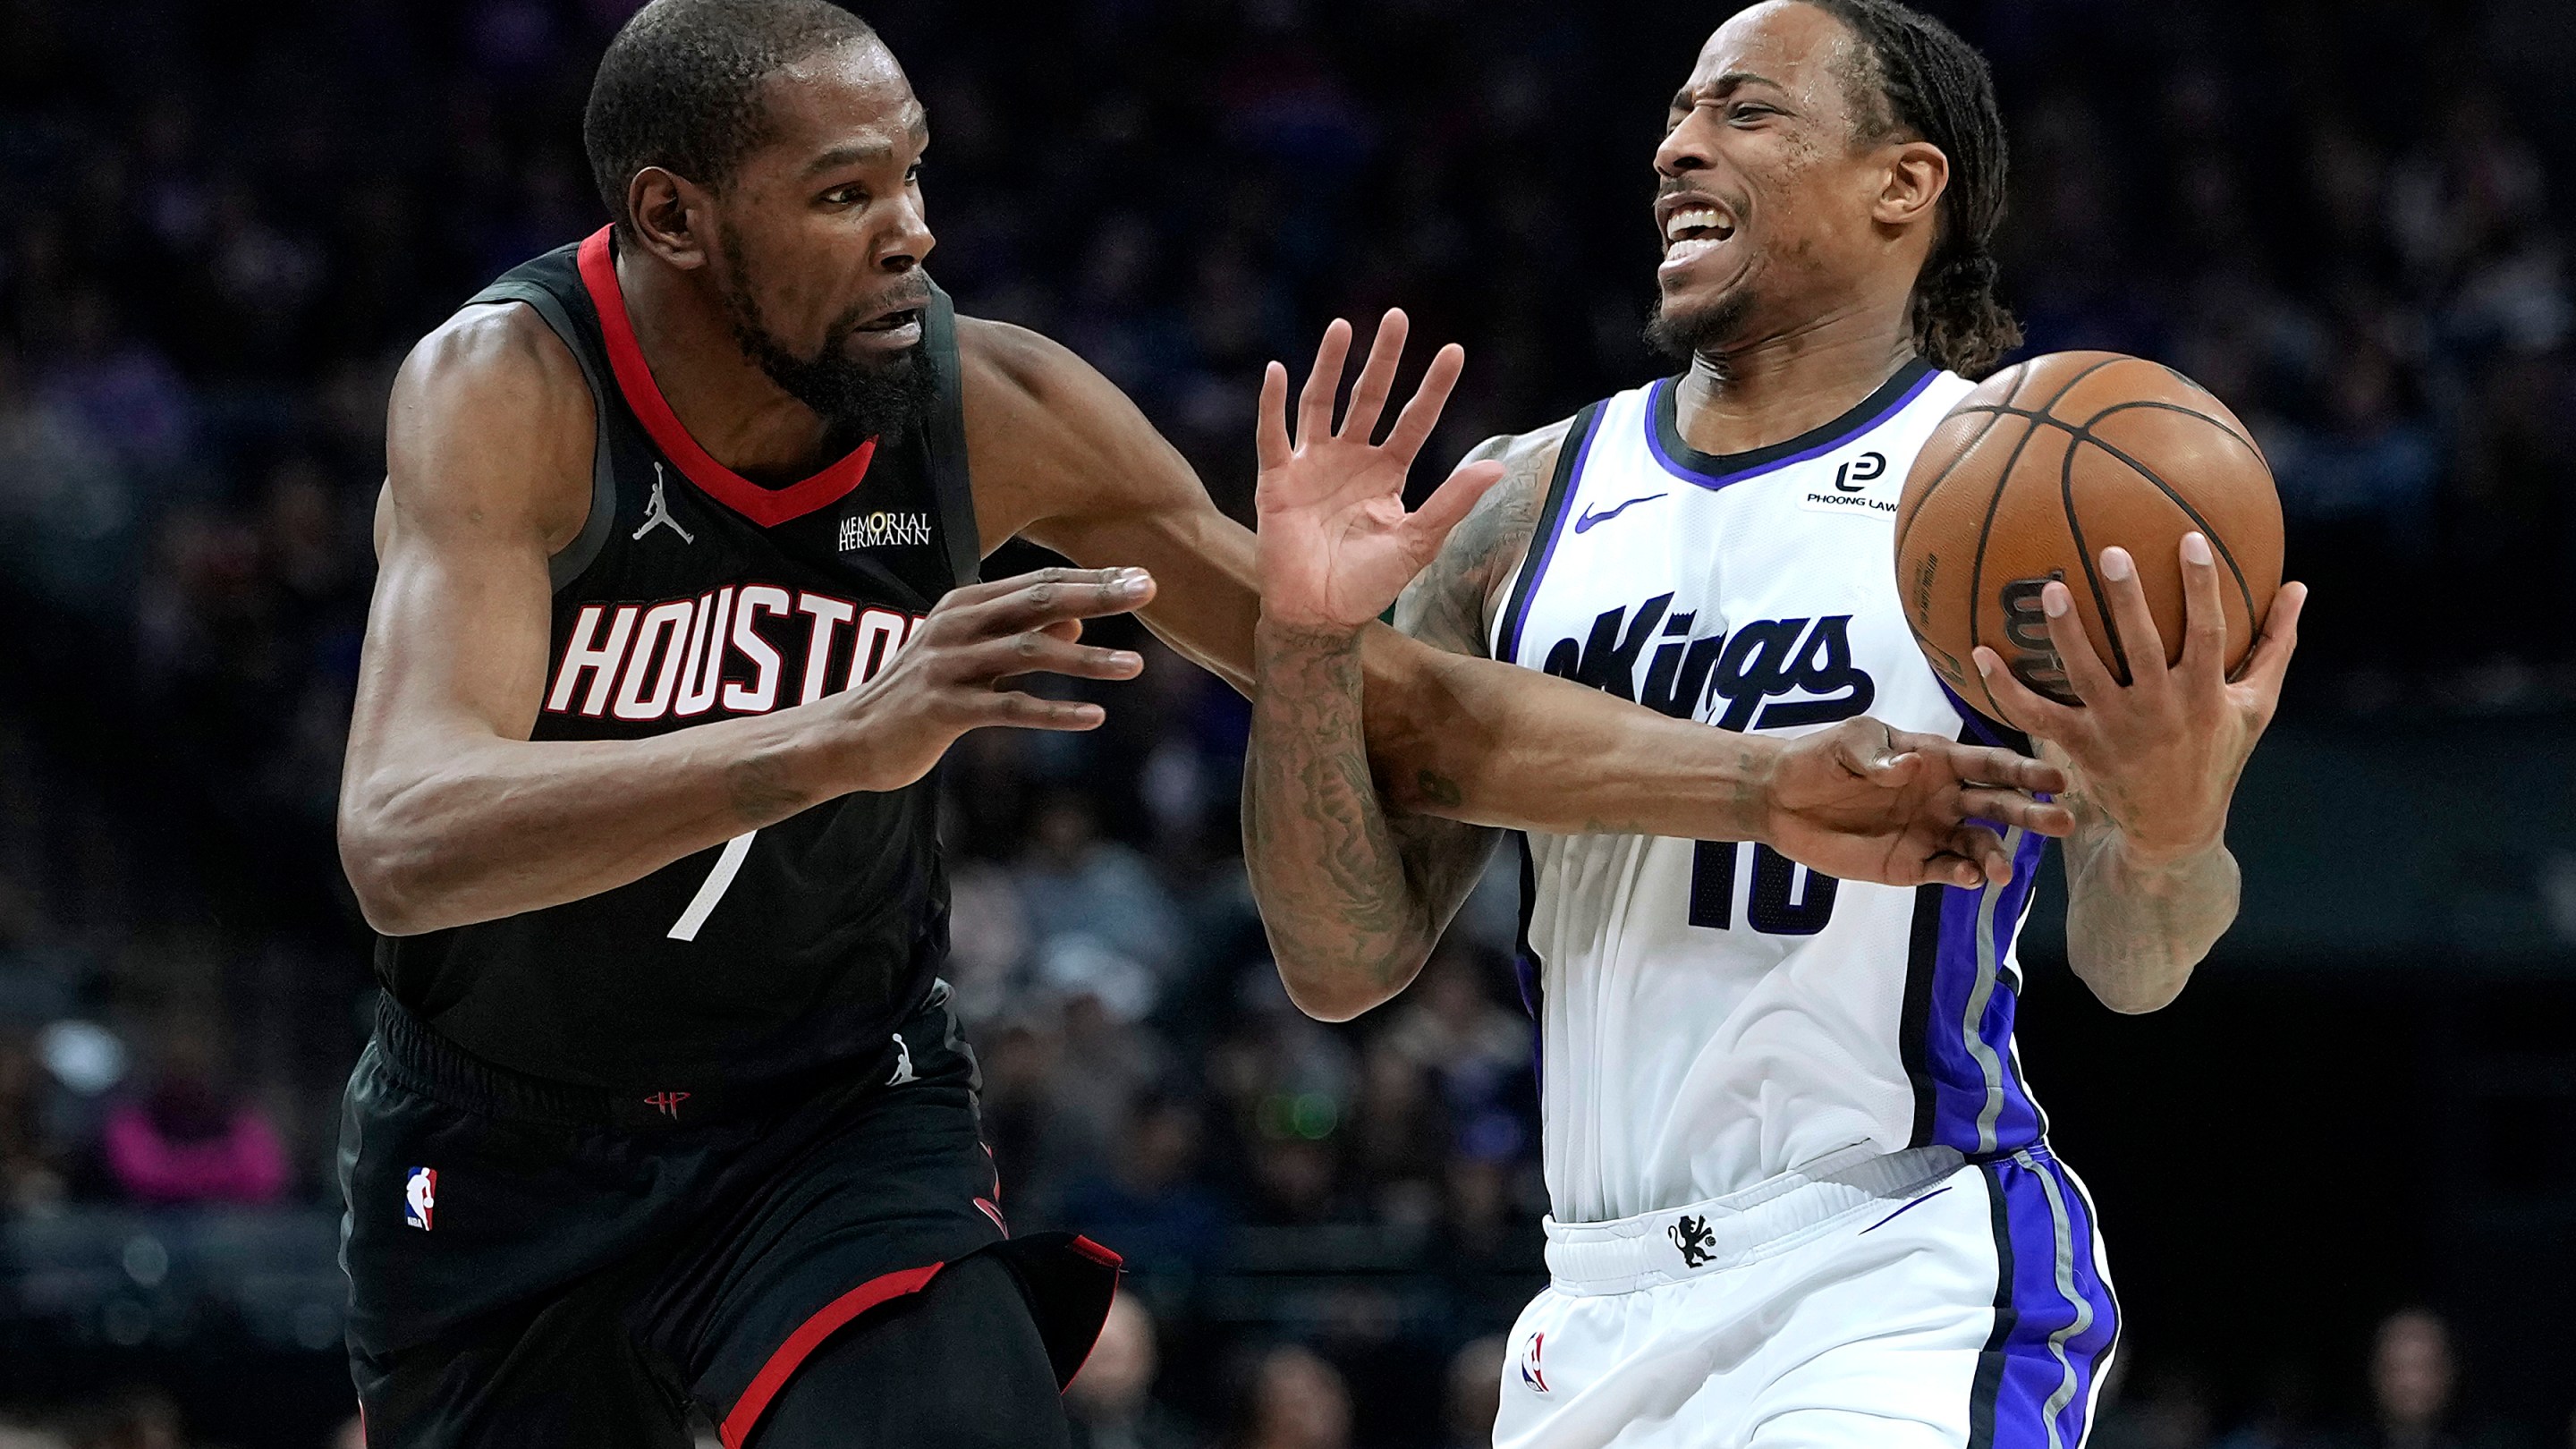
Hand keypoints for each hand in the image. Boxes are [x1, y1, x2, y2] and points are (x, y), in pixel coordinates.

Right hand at [839, 567, 1155, 791]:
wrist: (852, 737)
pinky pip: (1008, 707)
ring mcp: (948, 666)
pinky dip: (1054, 712)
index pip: (1039, 582)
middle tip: (1147, 591)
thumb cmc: (921, 696)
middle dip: (1097, 597)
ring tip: (1135, 667)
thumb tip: (1077, 625)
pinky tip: (1094, 717)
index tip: (1141, 577)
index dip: (1091, 579)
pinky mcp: (943, 709)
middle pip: (1039, 602)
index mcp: (966, 605)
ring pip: (1030, 653)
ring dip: (1087, 660)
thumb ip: (1020, 637)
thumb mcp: (972, 658)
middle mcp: (957, 625)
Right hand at [1254, 310, 1507, 631]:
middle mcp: (1350, 459)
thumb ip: (1452, 502)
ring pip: (1321, 403)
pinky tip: (1278, 371)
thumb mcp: (1418, 541)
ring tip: (1343, 328)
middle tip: (1397, 318)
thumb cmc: (1368, 584)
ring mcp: (1313, 466)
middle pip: (1368, 397)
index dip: (1432, 388)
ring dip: (1330, 366)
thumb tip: (1497, 468)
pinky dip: (1273, 404)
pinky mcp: (1277, 480)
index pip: (1414, 420)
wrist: (1320, 616)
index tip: (1453, 351)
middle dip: (1383, 359)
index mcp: (1387, 473)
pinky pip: (1273, 435)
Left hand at [1761, 719, 2073, 887]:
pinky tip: (1969, 878)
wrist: (1781, 799)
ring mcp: (1930, 833)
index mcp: (1938, 759)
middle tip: (2064, 823)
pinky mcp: (1910, 865)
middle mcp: (1944, 797)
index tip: (2056, 778)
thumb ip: (1880, 755)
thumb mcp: (1848, 743)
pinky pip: (1945, 871)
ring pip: (1978, 845)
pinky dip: (1960, 876)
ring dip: (1996, 856)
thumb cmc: (1820, 758)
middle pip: (1997, 805)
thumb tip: (1915, 767)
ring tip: (2004, 871)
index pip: (1989, 764)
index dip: (2023, 771)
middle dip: (2030, 813)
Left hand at [1972, 534, 2306, 865]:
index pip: (2208, 633)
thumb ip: (2275, 645)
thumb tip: (2299, 586)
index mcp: (2205, 695)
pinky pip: (2035, 714)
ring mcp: (2116, 729)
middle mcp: (2161, 710)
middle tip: (2112, 552)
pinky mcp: (2080, 746)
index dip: (2201, 588)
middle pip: (2144, 647)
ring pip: (2086, 674)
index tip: (2190, 539)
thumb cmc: (2217, 753)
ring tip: (2051, 590)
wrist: (2176, 826)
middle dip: (2129, 601)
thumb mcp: (2255, 704)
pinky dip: (2005, 687)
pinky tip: (1978, 653)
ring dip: (2067, 633)